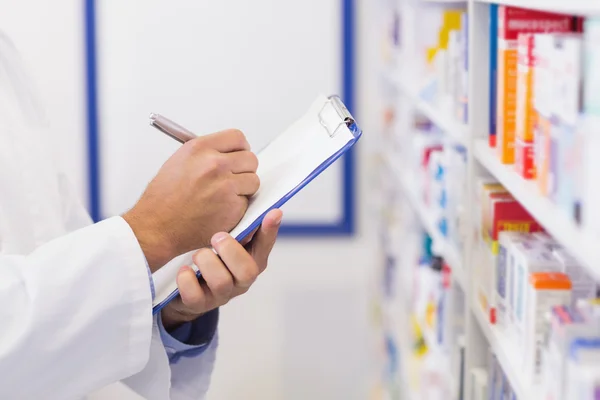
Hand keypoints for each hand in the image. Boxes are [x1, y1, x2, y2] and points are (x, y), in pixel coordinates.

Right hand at [123, 129, 259, 270]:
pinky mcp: (232, 207)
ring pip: (253, 181)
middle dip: (244, 169)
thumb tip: (228, 152)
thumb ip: (206, 153)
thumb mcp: (179, 162)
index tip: (239, 155)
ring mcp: (225, 186)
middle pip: (250, 159)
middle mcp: (214, 164)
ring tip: (224, 197)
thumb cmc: (163, 199)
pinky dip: (238, 207)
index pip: (237, 137)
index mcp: (200, 148)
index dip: (241, 148)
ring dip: (243, 189)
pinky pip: (247, 202)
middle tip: (233, 179)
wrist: (155, 227)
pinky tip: (220, 210)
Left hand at [160, 209, 282, 330]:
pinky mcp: (198, 305)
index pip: (265, 246)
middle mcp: (240, 281)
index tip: (273, 212)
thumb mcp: (224, 241)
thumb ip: (237, 226)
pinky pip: (195, 296)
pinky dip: (187, 279)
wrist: (183, 291)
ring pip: (222, 282)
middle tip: (217, 237)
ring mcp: (220, 295)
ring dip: (207, 263)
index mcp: (250, 261)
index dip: (269, 231)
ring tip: (196, 253)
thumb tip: (246, 196)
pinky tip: (183, 270)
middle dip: (232, 251)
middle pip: (248, 271)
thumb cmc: (208, 258)